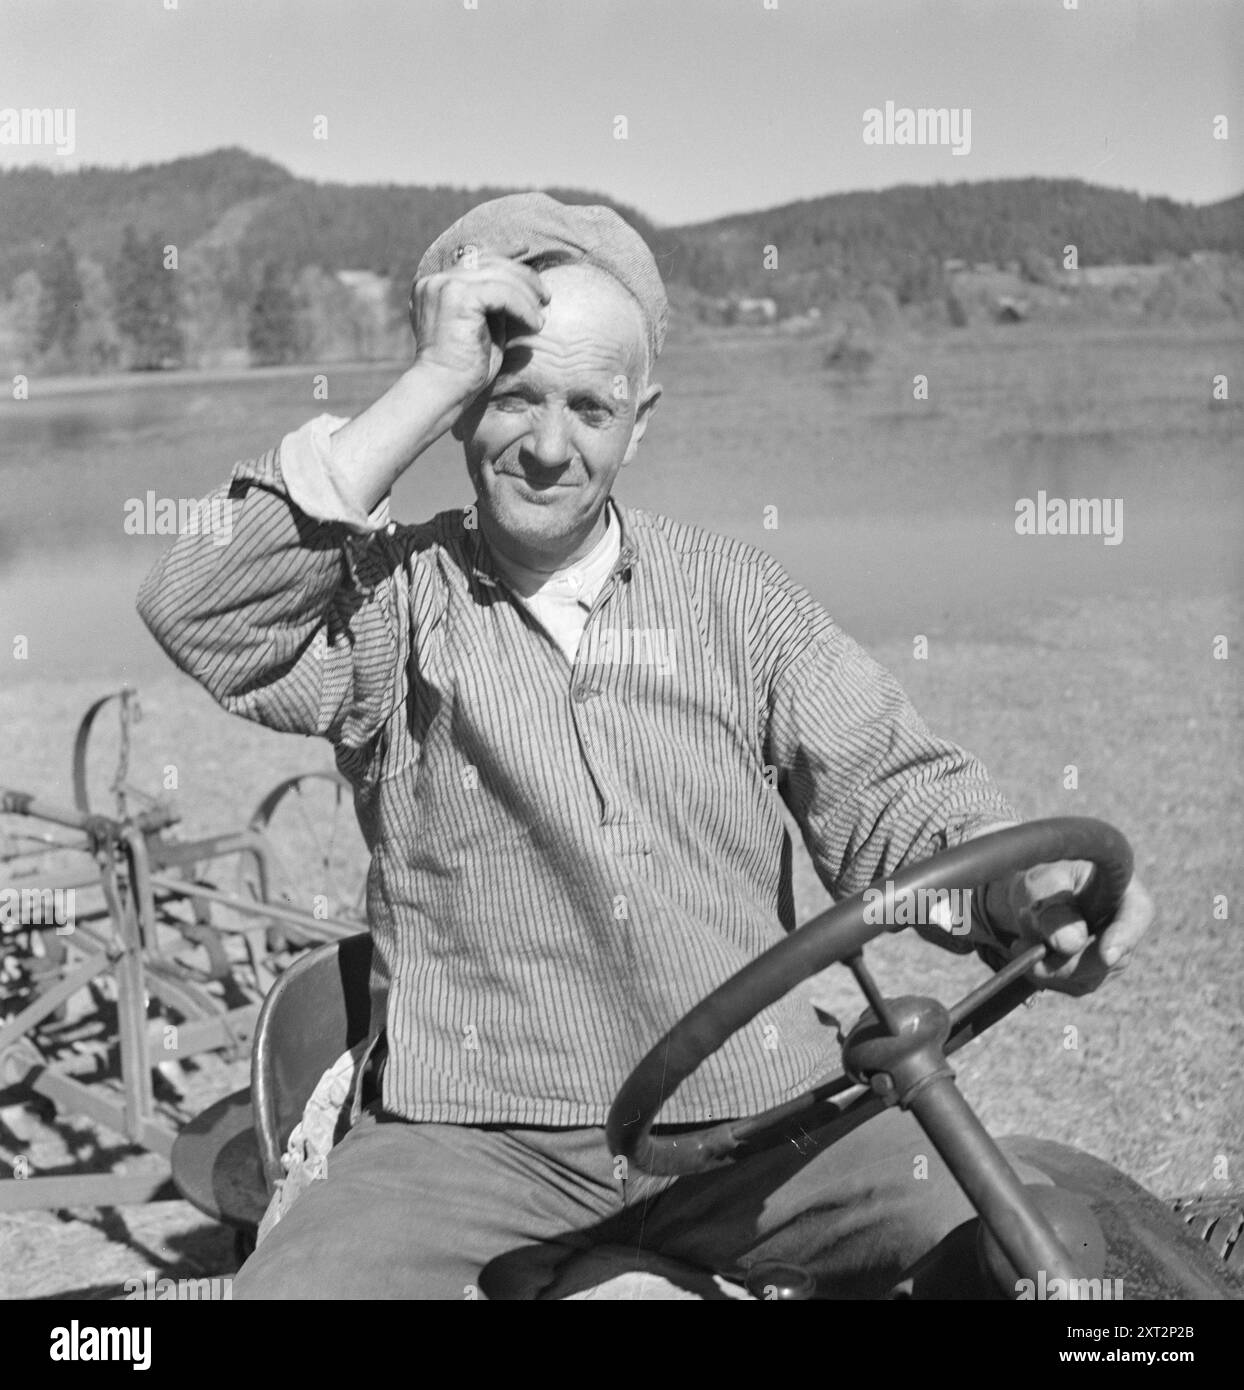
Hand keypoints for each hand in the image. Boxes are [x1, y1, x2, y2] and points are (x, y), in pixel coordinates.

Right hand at [409, 248, 548, 409]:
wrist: (443, 391)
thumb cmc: (465, 370)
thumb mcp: (482, 328)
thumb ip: (492, 305)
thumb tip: (521, 288)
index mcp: (434, 286)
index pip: (473, 257)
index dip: (502, 251)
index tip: (526, 250)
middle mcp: (435, 280)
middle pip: (488, 261)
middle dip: (522, 275)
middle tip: (545, 295)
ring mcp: (444, 285)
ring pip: (498, 275)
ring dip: (527, 294)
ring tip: (542, 316)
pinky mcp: (458, 296)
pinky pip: (502, 293)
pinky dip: (523, 307)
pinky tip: (535, 325)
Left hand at [980, 860, 1154, 995]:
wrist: (1030, 896)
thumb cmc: (1040, 880)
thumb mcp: (1040, 883)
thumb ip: (1054, 908)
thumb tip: (1072, 944)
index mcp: (1122, 888)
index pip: (1137, 913)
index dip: (1124, 937)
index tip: (1107, 956)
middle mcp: (1126, 925)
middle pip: (1110, 957)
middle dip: (1064, 960)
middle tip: (1022, 947)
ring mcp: (1114, 952)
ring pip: (1089, 977)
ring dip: (1049, 967)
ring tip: (1020, 940)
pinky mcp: (1095, 972)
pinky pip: (1074, 985)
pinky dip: (1046, 976)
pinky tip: (1026, 953)